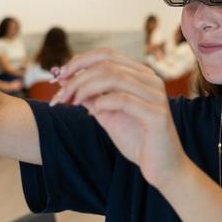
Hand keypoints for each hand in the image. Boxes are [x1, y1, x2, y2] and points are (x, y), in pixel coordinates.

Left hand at [52, 48, 185, 187]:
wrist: (162, 166)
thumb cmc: (137, 139)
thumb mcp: (108, 115)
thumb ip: (92, 97)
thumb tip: (66, 82)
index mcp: (141, 75)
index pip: (107, 54)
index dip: (80, 61)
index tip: (60, 76)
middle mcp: (150, 80)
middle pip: (107, 64)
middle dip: (77, 77)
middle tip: (60, 95)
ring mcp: (155, 95)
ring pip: (114, 77)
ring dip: (84, 88)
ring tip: (71, 102)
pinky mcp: (157, 114)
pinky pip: (123, 100)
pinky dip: (102, 103)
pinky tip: (92, 114)